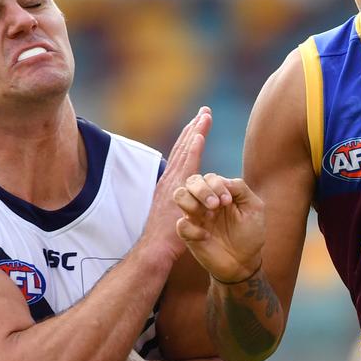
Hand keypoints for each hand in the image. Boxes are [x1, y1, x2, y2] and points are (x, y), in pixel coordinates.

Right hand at [141, 107, 212, 257]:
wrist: (155, 249)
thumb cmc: (166, 237)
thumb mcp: (175, 213)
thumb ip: (182, 201)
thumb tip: (188, 197)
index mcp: (170, 183)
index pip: (181, 156)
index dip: (190, 138)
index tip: (198, 123)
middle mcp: (169, 179)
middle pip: (183, 148)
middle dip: (194, 128)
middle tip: (205, 111)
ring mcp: (172, 182)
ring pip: (185, 151)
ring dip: (196, 132)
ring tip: (205, 116)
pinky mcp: (177, 189)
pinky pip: (187, 165)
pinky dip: (193, 149)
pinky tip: (199, 136)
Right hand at [174, 173, 264, 282]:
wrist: (244, 262)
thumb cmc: (249, 233)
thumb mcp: (254, 207)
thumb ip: (240, 188)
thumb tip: (222, 180)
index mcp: (220, 193)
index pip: (209, 177)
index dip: (216, 185)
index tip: (228, 201)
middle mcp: (205, 201)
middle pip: (191, 181)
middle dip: (202, 190)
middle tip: (215, 206)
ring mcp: (196, 217)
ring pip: (179, 195)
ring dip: (191, 201)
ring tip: (208, 215)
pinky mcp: (189, 234)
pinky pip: (181, 225)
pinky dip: (192, 229)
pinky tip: (206, 236)